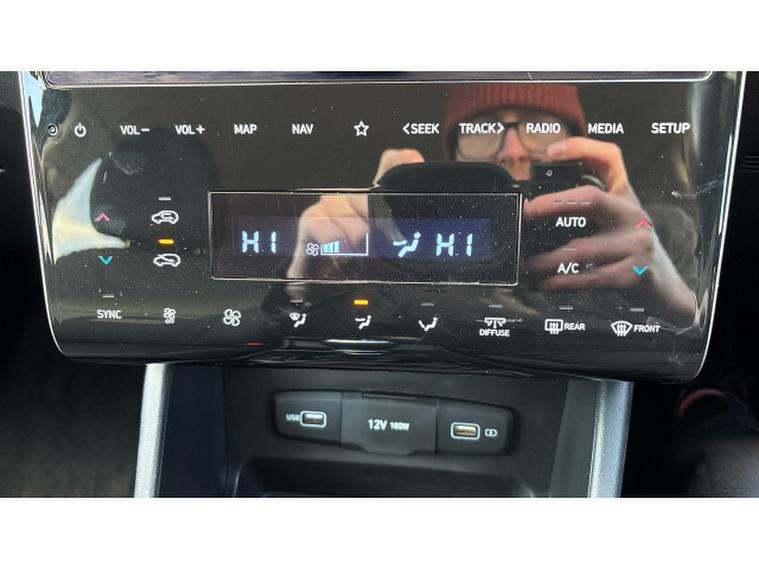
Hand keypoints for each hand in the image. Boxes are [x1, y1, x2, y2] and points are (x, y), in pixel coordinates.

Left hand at [523, 137, 696, 321]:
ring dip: (547, 260)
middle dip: (554, 204)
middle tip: (528, 212)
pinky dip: (562, 282)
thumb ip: (585, 208)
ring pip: (581, 249)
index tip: (551, 151)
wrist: (663, 285)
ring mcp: (635, 244)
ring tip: (527, 264)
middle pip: (592, 198)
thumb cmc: (627, 248)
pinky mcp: (632, 274)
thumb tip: (536, 208)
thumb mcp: (615, 219)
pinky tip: (545, 283)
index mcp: (624, 196)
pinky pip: (589, 278)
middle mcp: (632, 214)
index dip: (582, 148)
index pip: (610, 158)